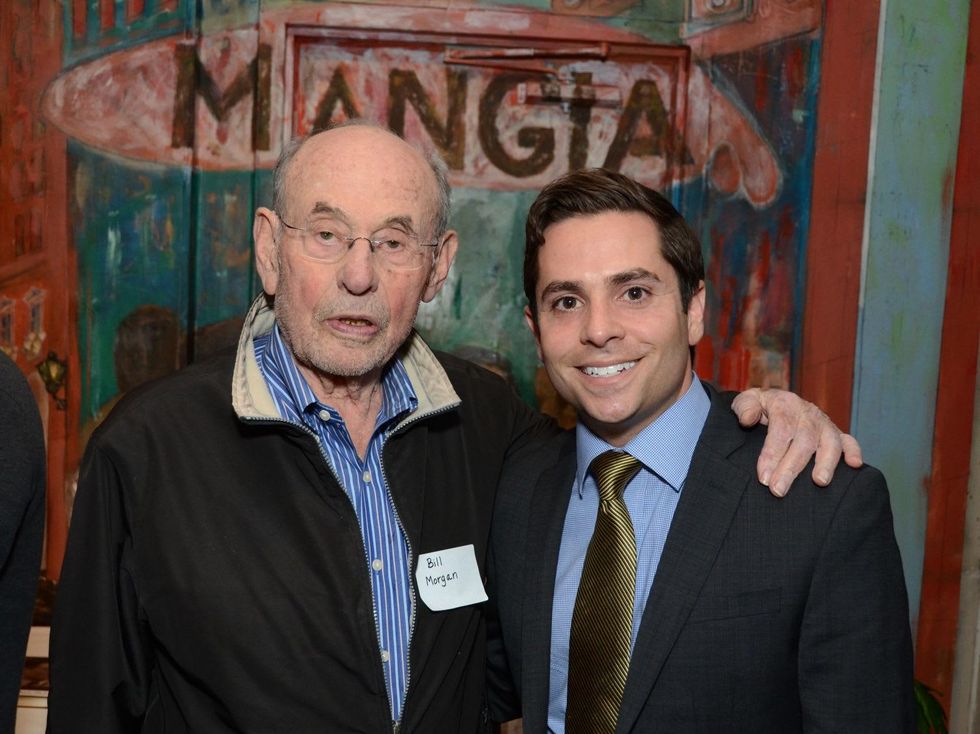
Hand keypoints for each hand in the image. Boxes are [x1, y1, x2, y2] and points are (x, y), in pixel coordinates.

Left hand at [731, 388, 862, 496]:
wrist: (775, 400)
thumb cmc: (758, 406)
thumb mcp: (746, 400)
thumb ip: (745, 408)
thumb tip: (747, 420)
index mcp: (784, 404)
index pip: (780, 429)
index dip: (772, 454)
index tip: (763, 478)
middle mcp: (807, 413)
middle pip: (803, 441)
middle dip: (791, 468)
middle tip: (778, 490)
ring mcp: (823, 423)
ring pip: (829, 442)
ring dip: (826, 462)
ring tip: (820, 482)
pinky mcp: (835, 432)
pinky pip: (849, 441)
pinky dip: (854, 451)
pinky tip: (854, 466)